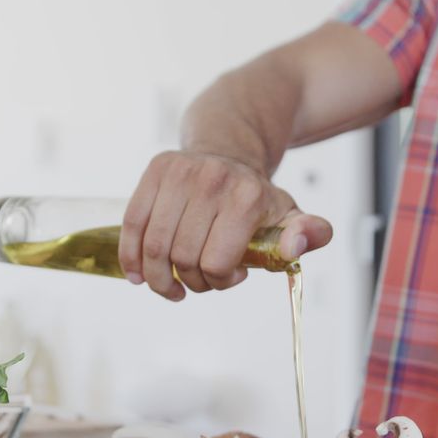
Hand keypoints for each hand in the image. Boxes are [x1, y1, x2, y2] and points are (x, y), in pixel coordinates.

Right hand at [118, 150, 331, 300]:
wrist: (229, 151)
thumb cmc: (256, 198)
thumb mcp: (289, 215)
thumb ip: (307, 233)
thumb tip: (296, 246)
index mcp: (247, 198)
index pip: (217, 264)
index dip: (220, 282)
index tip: (229, 277)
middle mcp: (213, 180)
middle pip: (183, 259)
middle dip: (190, 282)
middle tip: (200, 281)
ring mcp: (180, 173)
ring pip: (154, 247)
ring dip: (159, 278)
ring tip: (170, 286)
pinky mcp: (155, 171)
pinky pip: (132, 224)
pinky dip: (130, 256)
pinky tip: (138, 276)